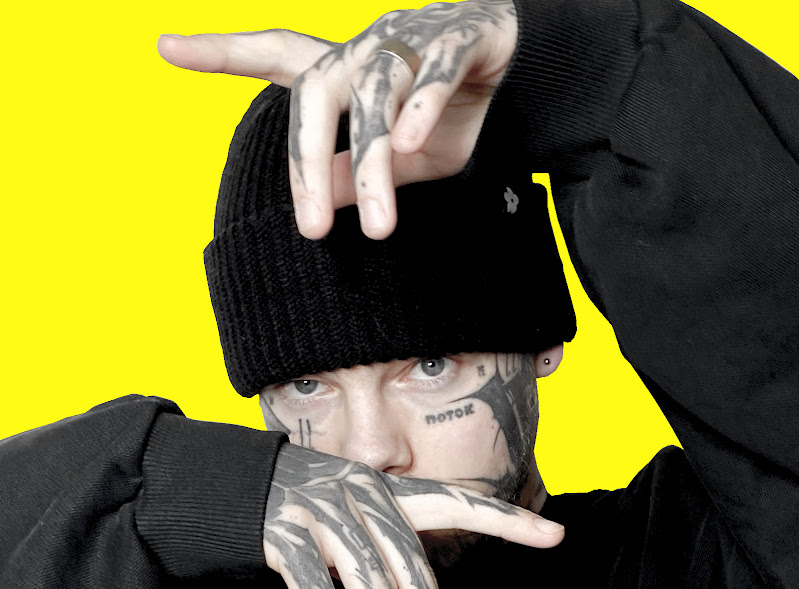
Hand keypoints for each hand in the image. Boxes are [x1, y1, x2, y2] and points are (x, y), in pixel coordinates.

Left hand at [158, 0, 517, 238]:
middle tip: (313, 230)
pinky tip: (409, 141)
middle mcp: (366, 50)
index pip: (276, 57)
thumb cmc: (450, 115)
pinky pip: (432, 72)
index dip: (222, 52)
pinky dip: (421, 104)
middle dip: (309, 164)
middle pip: (316, 93)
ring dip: (377, 165)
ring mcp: (410, 40)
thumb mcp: (401, 158)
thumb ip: (358, 172)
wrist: (524, 73)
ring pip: (378, 99)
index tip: (165, 47)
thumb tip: (323, 198)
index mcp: (347, 72)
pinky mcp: (458, 39)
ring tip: (382, 226)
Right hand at [263, 443, 562, 588]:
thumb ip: (391, 542)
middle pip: (413, 574)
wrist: (240, 481)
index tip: (555, 535)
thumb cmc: (312, 506)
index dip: (506, 519)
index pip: (459, 502)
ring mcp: (327, 514)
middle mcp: (366, 499)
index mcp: (392, 494)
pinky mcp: (288, 535)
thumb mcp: (359, 510)